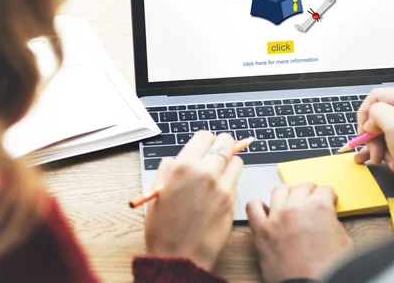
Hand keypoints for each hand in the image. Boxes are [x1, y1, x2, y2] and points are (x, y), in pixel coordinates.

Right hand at [144, 131, 242, 270]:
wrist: (180, 257)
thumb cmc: (163, 229)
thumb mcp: (156, 192)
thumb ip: (168, 170)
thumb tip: (178, 159)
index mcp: (183, 167)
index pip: (205, 136)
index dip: (204, 141)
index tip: (203, 147)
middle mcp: (206, 172)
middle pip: (226, 142)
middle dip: (221, 146)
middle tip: (215, 154)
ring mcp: (222, 186)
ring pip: (236, 159)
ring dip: (229, 162)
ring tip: (218, 173)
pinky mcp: (233, 200)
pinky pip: (237, 179)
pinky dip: (231, 179)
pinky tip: (220, 190)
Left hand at [246, 183, 352, 282]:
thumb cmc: (328, 269)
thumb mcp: (344, 241)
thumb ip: (333, 222)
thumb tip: (327, 218)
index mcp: (319, 208)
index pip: (325, 190)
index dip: (328, 196)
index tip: (327, 199)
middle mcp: (296, 208)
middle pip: (302, 187)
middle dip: (310, 192)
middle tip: (311, 200)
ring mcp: (276, 218)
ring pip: (279, 190)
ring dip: (287, 193)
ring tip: (290, 200)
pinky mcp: (261, 231)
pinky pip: (253, 207)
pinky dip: (258, 205)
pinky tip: (266, 210)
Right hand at [354, 87, 393, 176]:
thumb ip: (376, 113)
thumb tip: (370, 122)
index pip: (376, 96)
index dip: (365, 114)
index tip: (364, 133)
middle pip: (378, 115)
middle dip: (373, 136)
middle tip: (374, 153)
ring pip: (382, 130)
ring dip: (378, 147)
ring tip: (382, 160)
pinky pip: (389, 140)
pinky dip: (384, 151)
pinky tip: (384, 162)